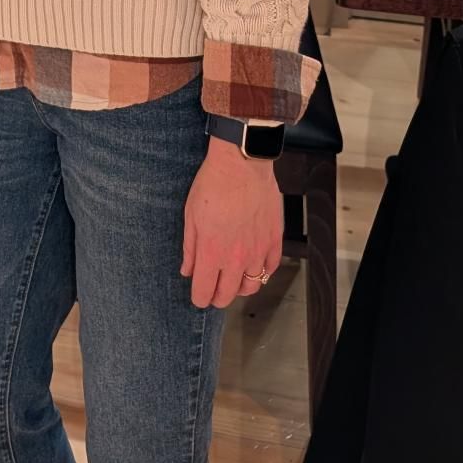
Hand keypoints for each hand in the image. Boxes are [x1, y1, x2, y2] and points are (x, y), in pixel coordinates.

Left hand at [181, 140, 283, 308]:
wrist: (242, 164)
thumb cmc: (213, 184)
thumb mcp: (191, 215)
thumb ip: (190, 248)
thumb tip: (188, 270)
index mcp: (212, 253)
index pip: (205, 292)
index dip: (199, 298)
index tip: (198, 295)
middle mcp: (237, 259)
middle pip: (228, 295)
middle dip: (218, 296)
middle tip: (213, 289)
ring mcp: (258, 251)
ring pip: (252, 286)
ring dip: (241, 287)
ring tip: (234, 279)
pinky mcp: (275, 240)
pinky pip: (270, 268)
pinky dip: (262, 271)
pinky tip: (254, 263)